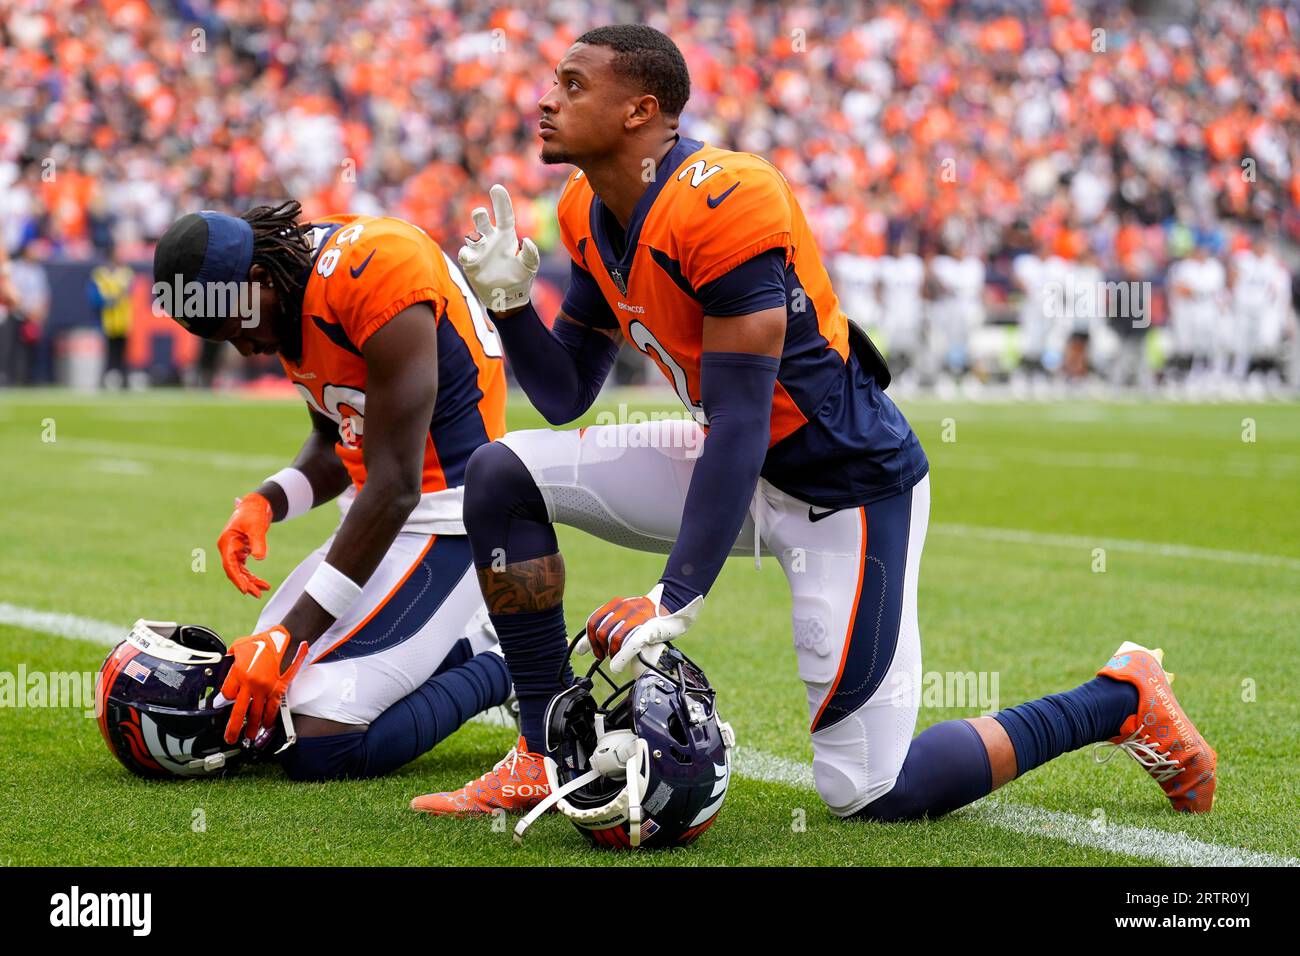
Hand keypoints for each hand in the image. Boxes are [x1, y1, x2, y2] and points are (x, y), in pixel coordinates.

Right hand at [218, 493, 272, 596]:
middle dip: (245, 583)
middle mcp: (228, 548)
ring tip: (264, 589)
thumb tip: (259, 559)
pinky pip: (245, 568)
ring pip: (240, 571)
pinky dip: (253, 575)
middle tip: (257, 594)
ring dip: (251, 581)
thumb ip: (258, 542)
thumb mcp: (257, 527)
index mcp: (226, 542)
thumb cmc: (253, 513)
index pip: (229, 565)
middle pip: (234, 571)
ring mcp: (234, 550)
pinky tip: (263, 583)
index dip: (237, 578)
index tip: (245, 589)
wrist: (256, 505)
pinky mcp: (241, 551)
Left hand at [219, 626, 307, 743]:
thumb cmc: (263, 641)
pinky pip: (272, 708)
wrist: (286, 639)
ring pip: (257, 713)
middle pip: (239, 711)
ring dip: (252, 727)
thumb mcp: (240, 645)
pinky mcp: (278, 689)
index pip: (227, 694)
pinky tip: (266, 725)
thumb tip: (223, 665)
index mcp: (239, 672)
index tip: (223, 703)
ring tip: (249, 736)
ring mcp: (266, 688)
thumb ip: (230, 658)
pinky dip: (269, 719)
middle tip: (230, 738)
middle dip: (233, 727)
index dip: (224, 700)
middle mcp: (252, 683)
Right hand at [457, 184, 539, 312]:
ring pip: (471, 235)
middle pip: (482, 221)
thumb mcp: (530, 267)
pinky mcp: (470, 262)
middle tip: (481, 213)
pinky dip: (466, 253)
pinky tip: (470, 257)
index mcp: (506, 236)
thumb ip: (532, 255)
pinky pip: (465, 253)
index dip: (501, 202)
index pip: (504, 215)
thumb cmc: (520, 279)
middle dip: (479, 215)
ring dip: (473, 234)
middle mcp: (491, 239)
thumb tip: (528, 241)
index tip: (496, 188)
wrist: (507, 297)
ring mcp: (479, 250)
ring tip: (479, 239)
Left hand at [578, 584, 703, 672]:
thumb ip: (609, 634)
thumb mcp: (629, 622)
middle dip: (600, 647)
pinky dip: (621, 657)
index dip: (587, 639)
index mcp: (617, 605)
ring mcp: (638, 617)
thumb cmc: (652, 618)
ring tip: (615, 659)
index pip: (594, 621)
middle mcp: (625, 608)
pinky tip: (616, 667)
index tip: (583, 651)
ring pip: (614, 638)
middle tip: (604, 656)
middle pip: (602, 631)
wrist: (677, 606)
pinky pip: (631, 643)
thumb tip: (586, 652)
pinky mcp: (649, 628)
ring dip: (612, 653)